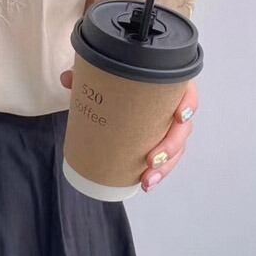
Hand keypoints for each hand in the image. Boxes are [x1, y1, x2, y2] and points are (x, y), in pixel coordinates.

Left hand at [60, 68, 197, 192]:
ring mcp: (167, 125)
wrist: (117, 80)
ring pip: (175, 148)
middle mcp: (172, 105)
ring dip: (165, 167)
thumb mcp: (103, 72)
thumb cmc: (118, 76)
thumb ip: (87, 73)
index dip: (188, 104)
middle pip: (182, 128)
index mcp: (166, 85)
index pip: (186, 91)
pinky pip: (164, 157)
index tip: (179, 116)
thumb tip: (67, 79)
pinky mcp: (157, 139)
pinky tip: (145, 183)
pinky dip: (156, 171)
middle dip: (171, 148)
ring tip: (147, 180)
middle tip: (151, 161)